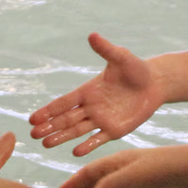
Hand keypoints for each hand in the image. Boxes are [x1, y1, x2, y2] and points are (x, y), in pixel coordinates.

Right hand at [29, 33, 164, 155]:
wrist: (155, 83)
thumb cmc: (136, 68)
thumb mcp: (121, 57)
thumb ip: (106, 49)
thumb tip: (92, 35)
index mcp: (88, 91)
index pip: (64, 102)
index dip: (49, 110)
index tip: (33, 118)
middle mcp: (91, 107)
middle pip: (66, 119)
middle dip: (50, 126)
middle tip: (33, 135)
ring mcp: (102, 120)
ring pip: (77, 131)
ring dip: (62, 137)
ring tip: (46, 144)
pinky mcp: (115, 130)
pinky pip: (99, 140)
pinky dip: (87, 146)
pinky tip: (75, 152)